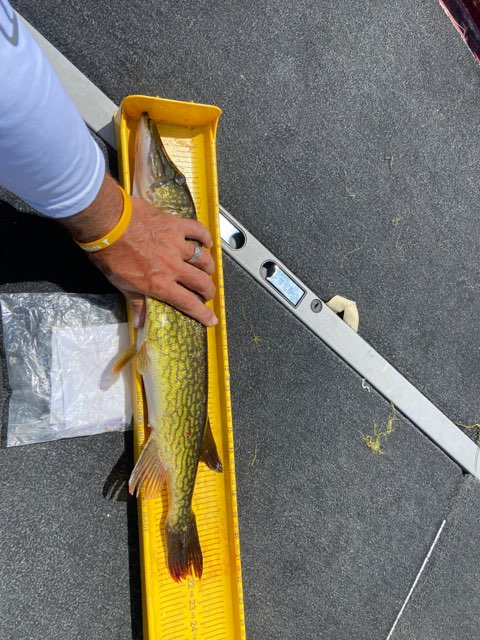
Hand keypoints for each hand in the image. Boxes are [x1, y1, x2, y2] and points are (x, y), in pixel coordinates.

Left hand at [60, 173, 216, 326]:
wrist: (107, 223)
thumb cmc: (110, 253)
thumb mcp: (120, 284)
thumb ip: (136, 302)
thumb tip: (141, 323)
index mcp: (159, 283)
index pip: (188, 303)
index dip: (202, 314)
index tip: (212, 319)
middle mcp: (172, 266)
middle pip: (201, 282)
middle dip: (208, 291)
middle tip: (208, 294)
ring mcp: (176, 244)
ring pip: (203, 259)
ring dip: (208, 267)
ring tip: (208, 271)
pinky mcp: (175, 225)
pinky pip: (197, 230)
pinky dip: (205, 237)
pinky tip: (207, 243)